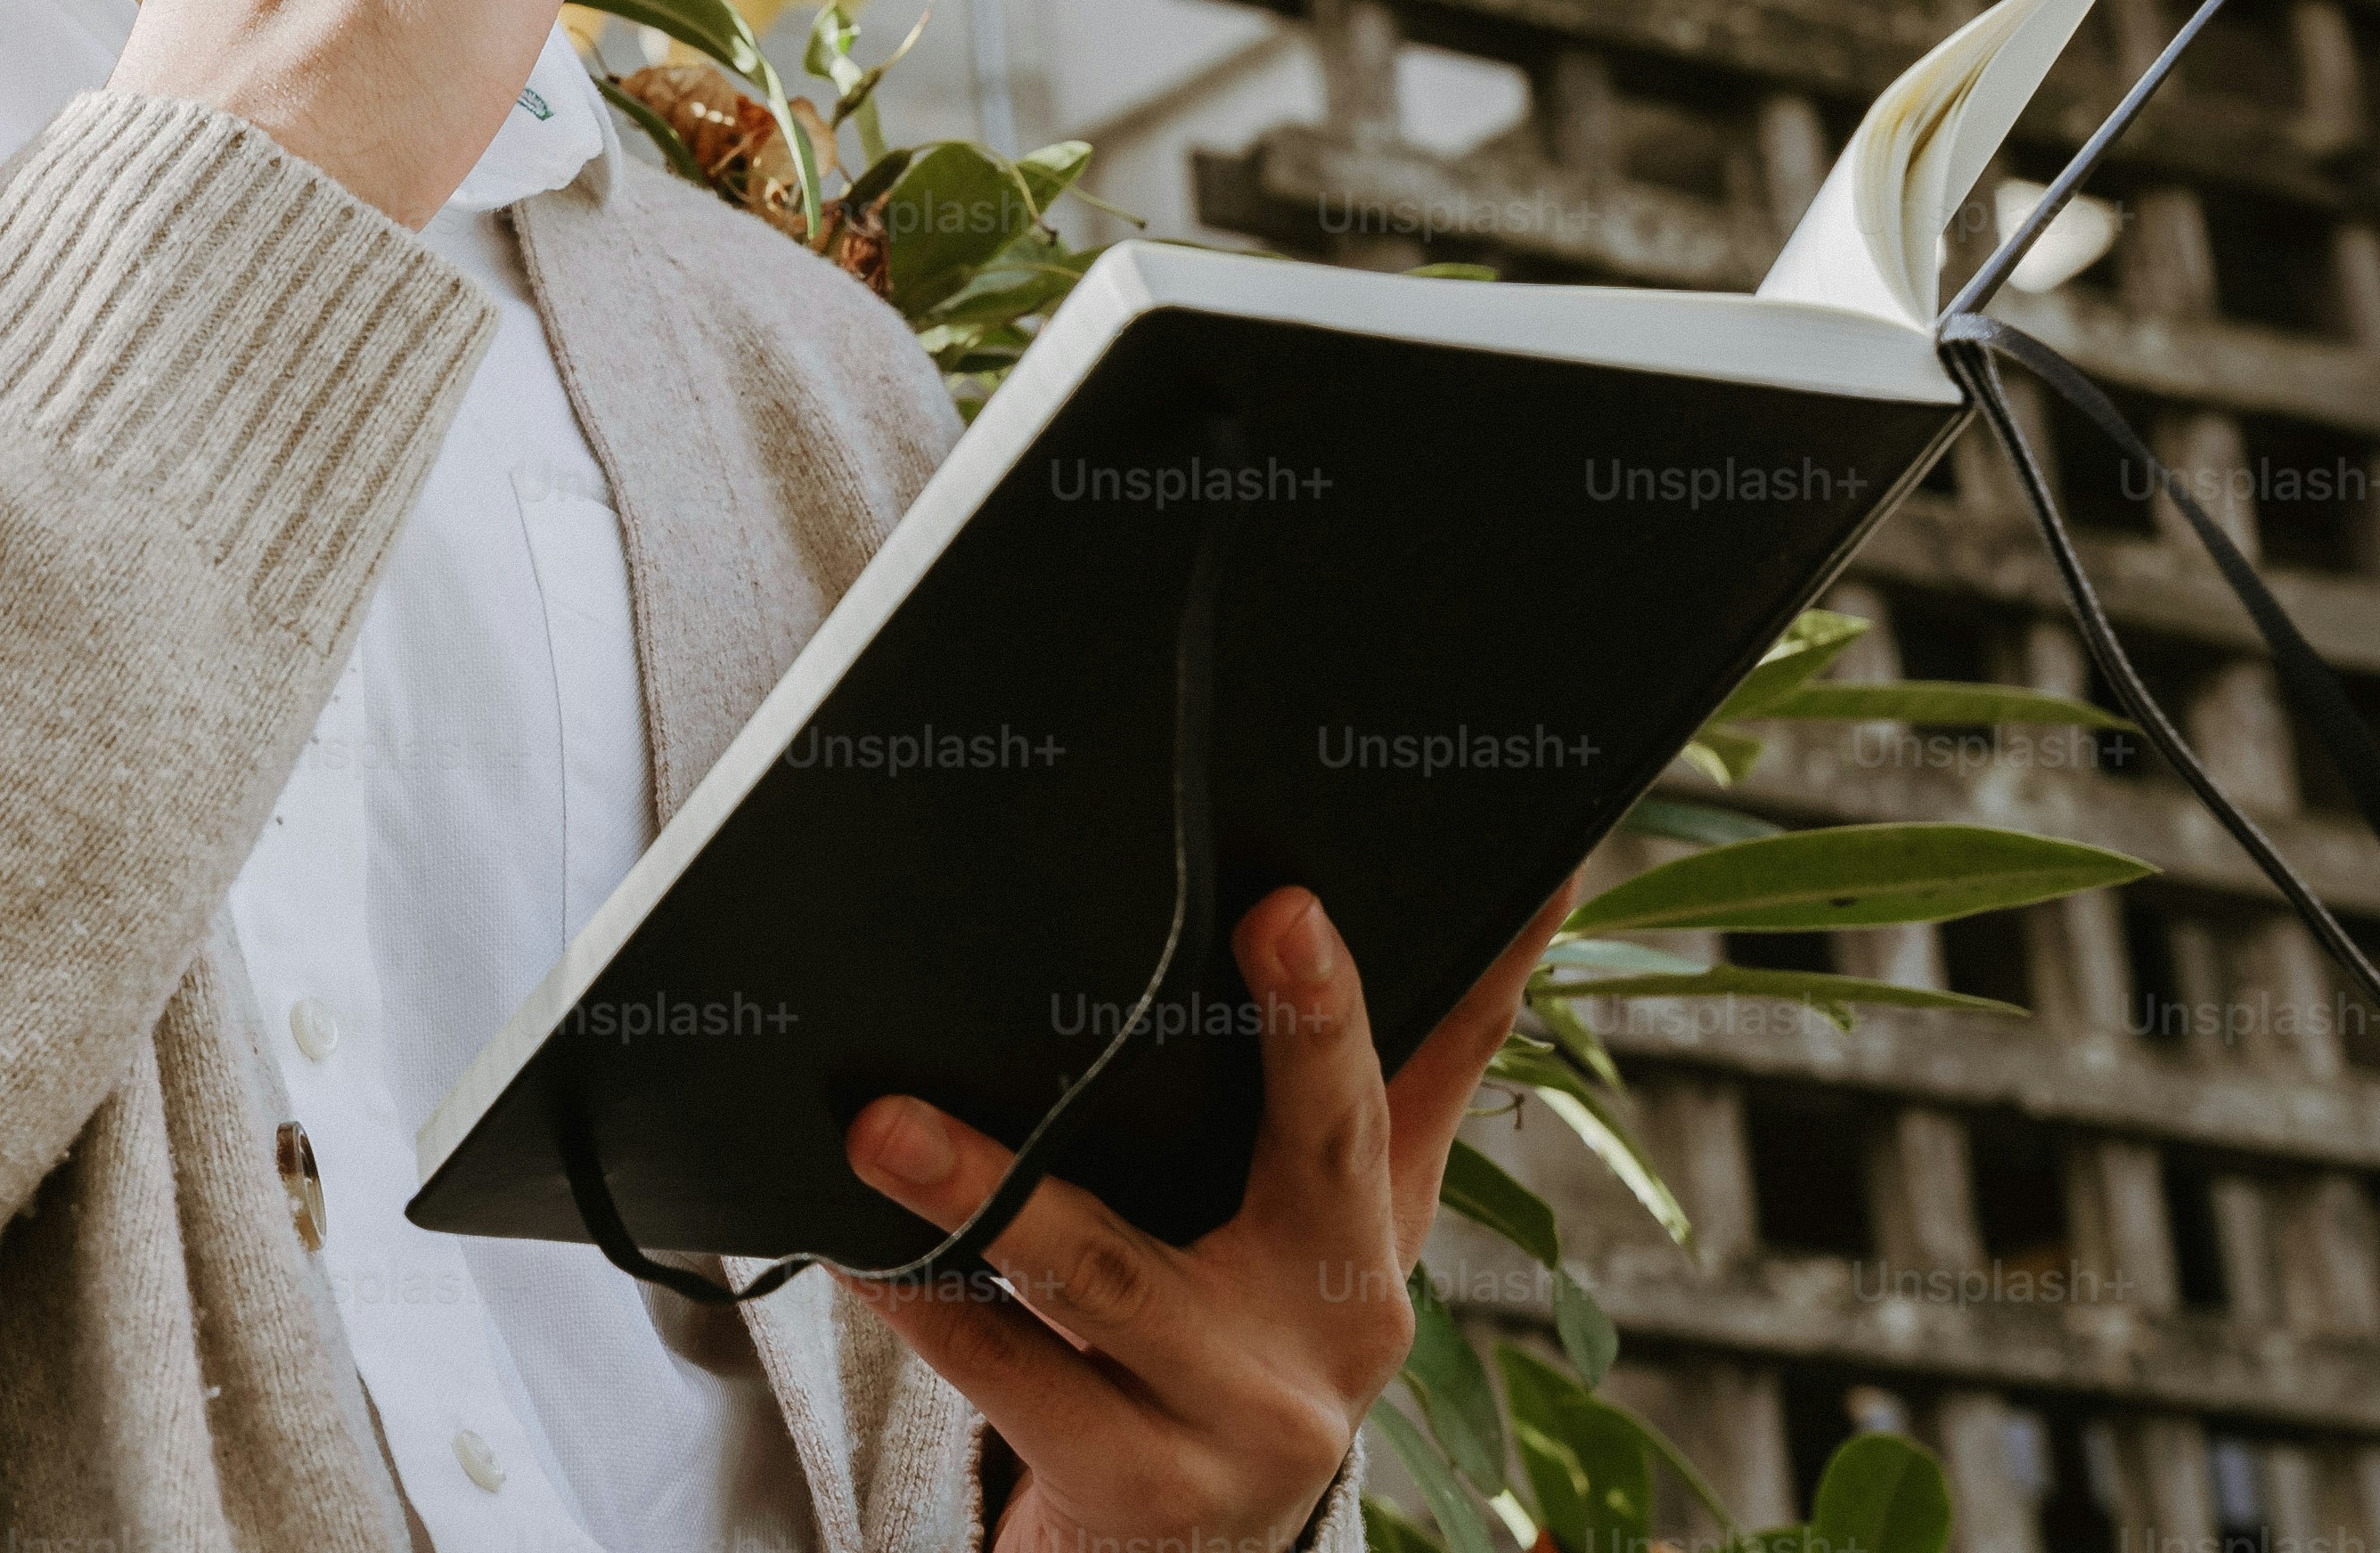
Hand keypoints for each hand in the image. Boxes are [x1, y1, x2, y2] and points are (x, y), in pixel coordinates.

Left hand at [834, 876, 1574, 1552]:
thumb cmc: (1265, 1337)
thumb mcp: (1351, 1226)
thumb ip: (1425, 1068)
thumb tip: (1527, 891)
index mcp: (1376, 1244)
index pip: (1391, 1097)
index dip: (1359, 1002)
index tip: (1305, 898)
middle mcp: (1338, 1333)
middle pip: (1315, 1161)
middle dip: (1296, 1034)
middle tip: (1260, 914)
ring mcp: (1240, 1422)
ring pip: (1105, 1279)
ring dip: (991, 1196)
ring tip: (884, 1125)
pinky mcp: (1135, 1489)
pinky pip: (1007, 1374)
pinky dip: (923, 1299)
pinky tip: (852, 1237)